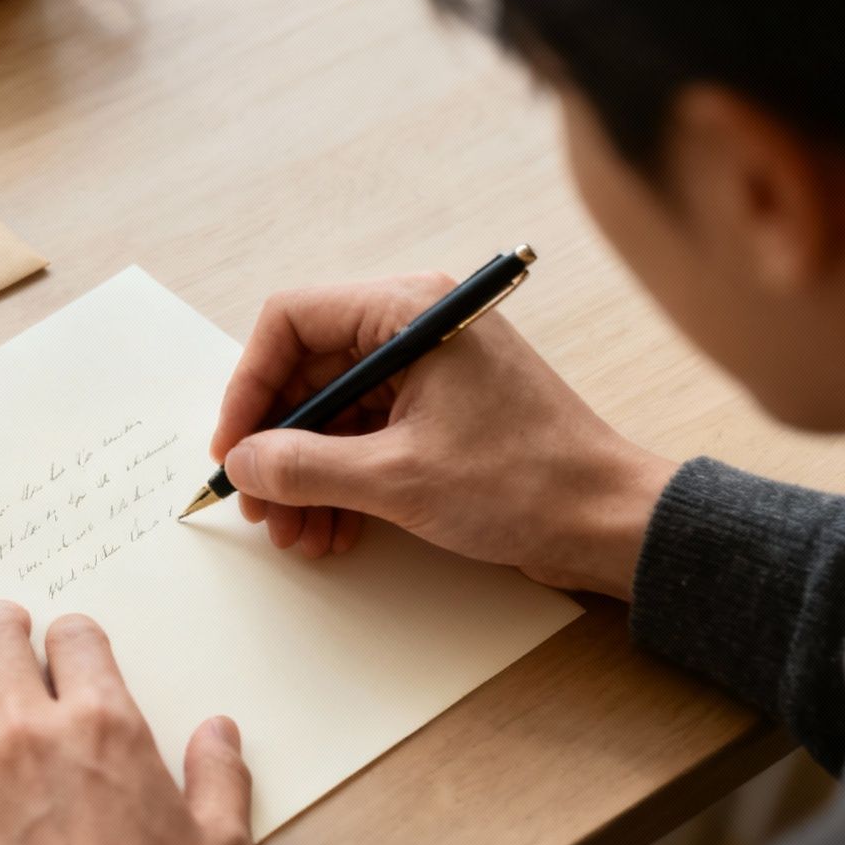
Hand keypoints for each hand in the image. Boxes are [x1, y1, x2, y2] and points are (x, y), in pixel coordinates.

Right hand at [209, 274, 675, 599]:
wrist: (610, 523)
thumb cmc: (527, 483)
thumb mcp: (397, 478)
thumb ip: (305, 466)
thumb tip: (243, 462)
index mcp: (410, 312)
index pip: (291, 320)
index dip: (250, 385)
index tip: (234, 445)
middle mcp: (416, 327)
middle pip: (307, 371)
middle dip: (277, 445)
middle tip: (260, 504)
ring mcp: (429, 370)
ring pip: (332, 411)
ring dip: (305, 474)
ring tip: (297, 532)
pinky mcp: (439, 411)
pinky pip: (364, 435)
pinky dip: (340, 481)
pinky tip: (333, 529)